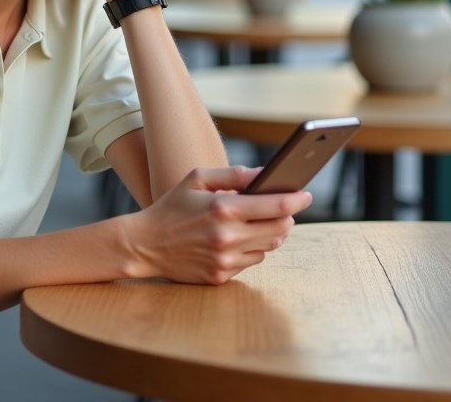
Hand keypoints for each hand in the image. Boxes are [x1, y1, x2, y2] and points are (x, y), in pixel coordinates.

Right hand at [126, 166, 311, 284]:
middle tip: (284, 209)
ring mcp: (225, 259)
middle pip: (279, 228)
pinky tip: (236, 240)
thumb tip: (264, 174)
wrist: (145, 245)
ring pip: (268, 247)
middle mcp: (227, 236)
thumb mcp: (196, 179)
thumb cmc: (171, 208)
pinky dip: (250, 249)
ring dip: (270, 234)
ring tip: (258, 223)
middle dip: (286, 217)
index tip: (305, 194)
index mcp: (222, 208)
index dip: (296, 199)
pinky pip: (251, 262)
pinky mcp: (221, 276)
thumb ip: (232, 175)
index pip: (275, 205)